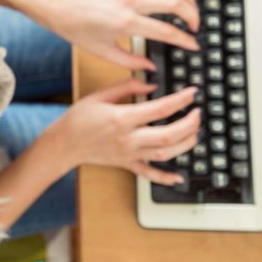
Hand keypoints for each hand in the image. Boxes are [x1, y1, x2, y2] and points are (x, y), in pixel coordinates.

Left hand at [45, 0, 200, 70]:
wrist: (59, 7)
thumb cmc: (77, 30)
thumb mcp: (104, 53)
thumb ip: (131, 63)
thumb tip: (150, 68)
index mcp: (127, 23)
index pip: (166, 31)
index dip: (185, 40)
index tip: (193, 45)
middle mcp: (131, 1)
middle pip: (174, 3)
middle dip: (192, 15)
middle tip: (195, 27)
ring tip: (191, 6)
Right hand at [53, 78, 200, 184]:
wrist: (64, 143)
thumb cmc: (79, 118)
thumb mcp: (101, 94)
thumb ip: (128, 86)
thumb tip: (151, 84)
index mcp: (123, 118)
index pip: (161, 108)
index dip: (181, 99)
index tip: (191, 93)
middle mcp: (129, 138)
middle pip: (168, 134)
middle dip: (189, 124)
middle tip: (198, 114)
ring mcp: (129, 154)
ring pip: (165, 153)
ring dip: (185, 145)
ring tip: (195, 134)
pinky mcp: (127, 164)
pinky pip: (149, 174)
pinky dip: (166, 178)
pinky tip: (179, 177)